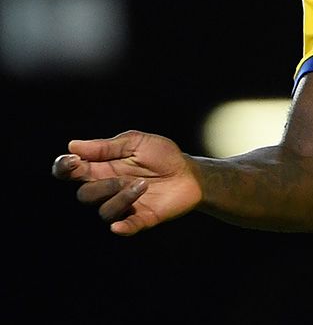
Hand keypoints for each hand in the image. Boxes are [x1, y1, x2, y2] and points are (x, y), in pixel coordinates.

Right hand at [52, 130, 201, 235]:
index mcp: (102, 168)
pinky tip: (119, 226)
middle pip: (84, 195)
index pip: (70, 172)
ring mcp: (124, 206)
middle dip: (101, 186)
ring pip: (104, 211)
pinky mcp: (141, 218)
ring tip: (144, 184)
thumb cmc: (162, 156)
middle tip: (124, 177)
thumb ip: (107, 147)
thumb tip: (73, 146)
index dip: (64, 168)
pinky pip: (125, 227)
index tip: (73, 161)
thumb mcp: (136, 143)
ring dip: (121, 198)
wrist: (190, 173)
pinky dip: (121, 227)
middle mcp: (108, 189)